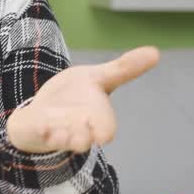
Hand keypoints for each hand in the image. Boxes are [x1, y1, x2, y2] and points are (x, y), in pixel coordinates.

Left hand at [5, 46, 159, 153]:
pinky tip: (40, 127)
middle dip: (81, 139)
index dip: (104, 129)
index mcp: (96, 117)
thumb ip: (123, 68)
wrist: (43, 110)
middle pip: (82, 139)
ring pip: (60, 140)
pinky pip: (37, 133)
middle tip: (81, 142)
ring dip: (60, 138)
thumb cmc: (75, 96)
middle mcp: (78, 129)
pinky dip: (39, 130)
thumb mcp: (98, 77)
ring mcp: (56, 132)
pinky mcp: (36, 130)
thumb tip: (156, 52)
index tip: (104, 136)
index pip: (105, 127)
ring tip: (58, 136)